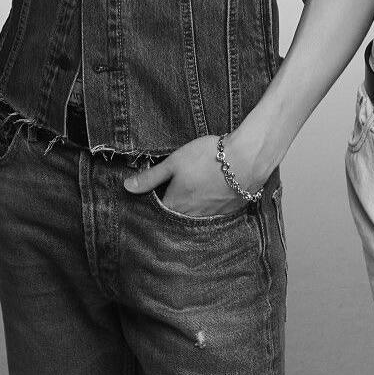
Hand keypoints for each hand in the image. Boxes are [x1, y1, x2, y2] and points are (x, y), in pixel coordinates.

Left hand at [123, 135, 257, 217]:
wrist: (246, 159)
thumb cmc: (208, 158)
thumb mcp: (174, 162)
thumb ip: (151, 177)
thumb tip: (127, 187)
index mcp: (176, 205)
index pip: (159, 211)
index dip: (155, 202)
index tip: (154, 195)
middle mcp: (192, 216)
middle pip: (177, 216)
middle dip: (173, 208)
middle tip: (173, 195)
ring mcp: (212, 216)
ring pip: (195, 217)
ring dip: (191, 209)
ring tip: (192, 194)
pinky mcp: (228, 211)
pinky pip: (213, 215)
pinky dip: (209, 207)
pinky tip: (211, 194)